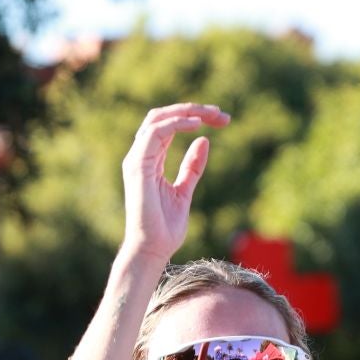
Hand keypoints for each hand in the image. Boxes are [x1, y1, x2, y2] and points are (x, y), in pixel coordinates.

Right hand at [121, 103, 227, 260]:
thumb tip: (203, 141)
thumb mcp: (185, 191)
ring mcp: (136, 160)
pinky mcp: (138, 166)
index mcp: (149, 160)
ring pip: (158, 118)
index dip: (194, 117)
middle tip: (221, 114)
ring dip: (187, 112)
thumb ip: (192, 167)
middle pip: (163, 116)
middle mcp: (140, 156)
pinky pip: (156, 132)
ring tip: (213, 115)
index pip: (168, 126)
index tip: (222, 121)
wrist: (153, 250)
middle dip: (193, 109)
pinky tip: (197, 125)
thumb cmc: (165, 228)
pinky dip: (177, 124)